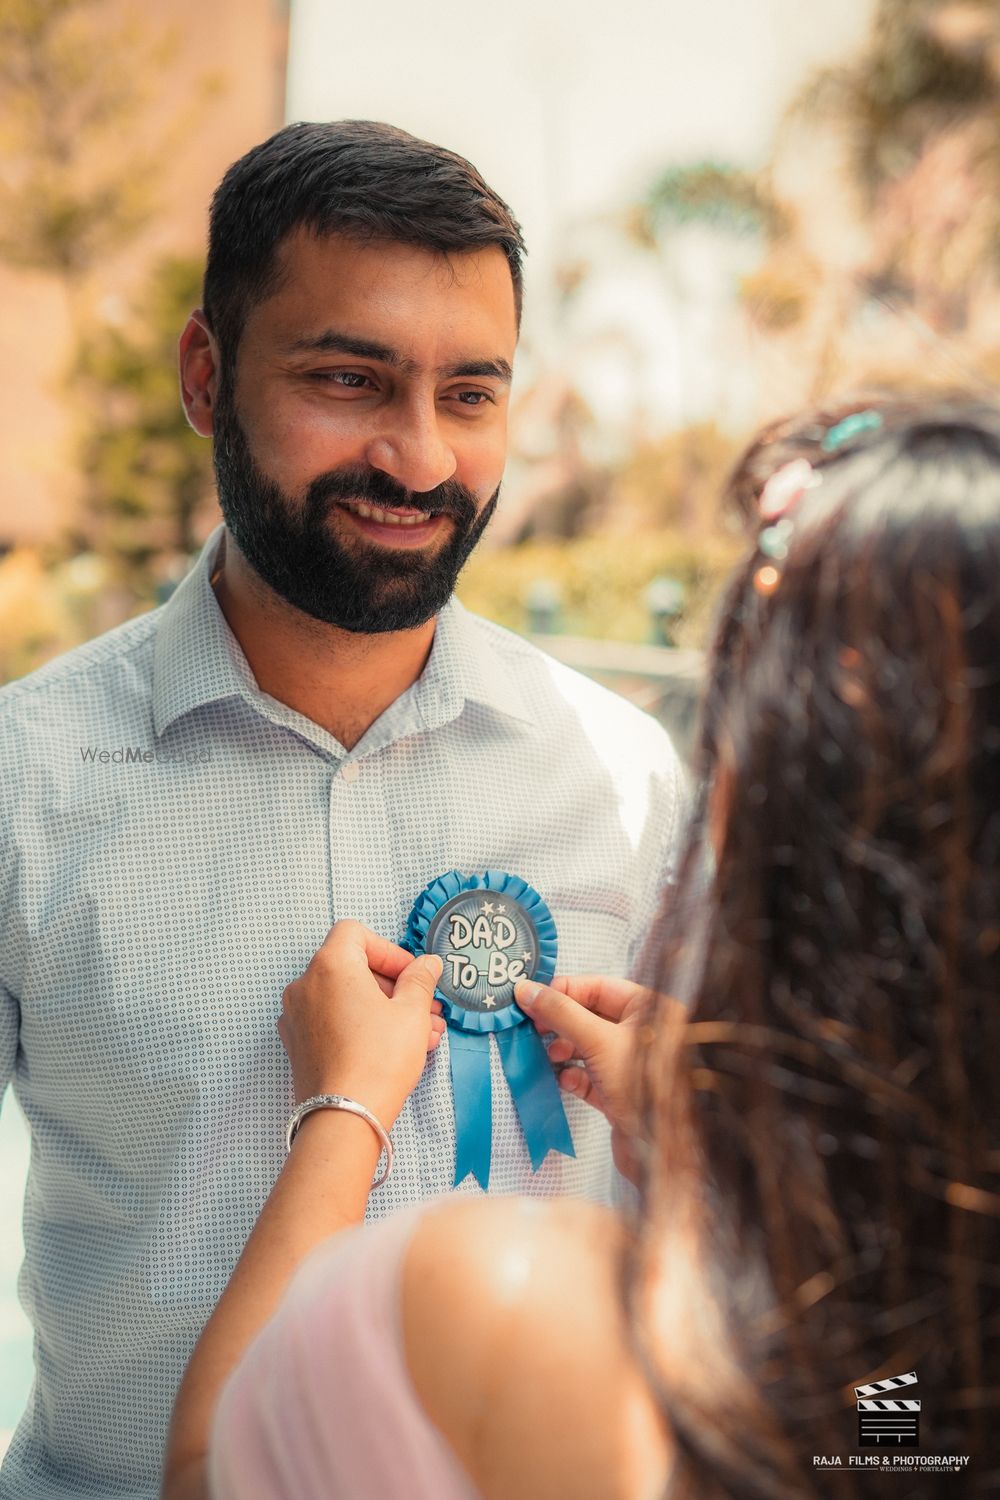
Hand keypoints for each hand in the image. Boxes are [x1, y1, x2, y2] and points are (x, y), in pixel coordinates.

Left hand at [278, 920, 444, 1128]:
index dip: (389, 950)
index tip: (412, 974)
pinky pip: (333, 1021)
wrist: (345, 1117)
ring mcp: (297, 1016)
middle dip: (393, 985)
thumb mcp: (411, 1012)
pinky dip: (360, 1025)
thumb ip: (420, 979)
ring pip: (346, 998)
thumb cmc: (378, 1060)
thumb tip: (426, 964)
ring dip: (383, 1008)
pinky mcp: (297, 1044)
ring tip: (420, 1033)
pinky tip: (393, 1047)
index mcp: (330, 965)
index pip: (356, 934)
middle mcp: (305, 985)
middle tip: (424, 1007)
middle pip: (352, 967)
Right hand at [515, 974, 667, 1182]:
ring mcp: (631, 1064)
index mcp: (650, 1010)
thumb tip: (527, 990)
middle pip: (591, 1016)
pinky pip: (590, 1076)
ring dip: (564, 1049)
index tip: (533, 998)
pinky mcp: (621, 1093)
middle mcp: (644, 1033)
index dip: (565, 991)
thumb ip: (561, 1014)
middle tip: (535, 1027)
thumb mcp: (598, 1041)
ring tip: (550, 1055)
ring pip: (588, 1046)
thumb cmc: (645, 1087)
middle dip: (561, 1023)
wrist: (661, 1150)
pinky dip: (574, 1076)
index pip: (599, 987)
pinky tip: (565, 1080)